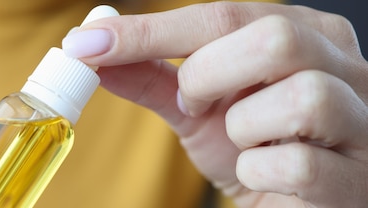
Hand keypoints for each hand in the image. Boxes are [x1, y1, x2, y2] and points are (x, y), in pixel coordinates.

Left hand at [63, 2, 367, 206]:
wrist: (294, 203)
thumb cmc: (253, 150)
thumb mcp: (199, 108)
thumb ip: (153, 78)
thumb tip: (91, 52)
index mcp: (306, 33)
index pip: (225, 14)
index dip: (151, 30)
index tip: (87, 44)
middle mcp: (345, 66)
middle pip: (274, 38)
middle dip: (209, 75)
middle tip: (192, 102)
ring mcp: (363, 123)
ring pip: (300, 97)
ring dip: (243, 128)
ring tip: (241, 142)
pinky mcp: (358, 179)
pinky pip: (298, 164)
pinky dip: (257, 172)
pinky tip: (261, 174)